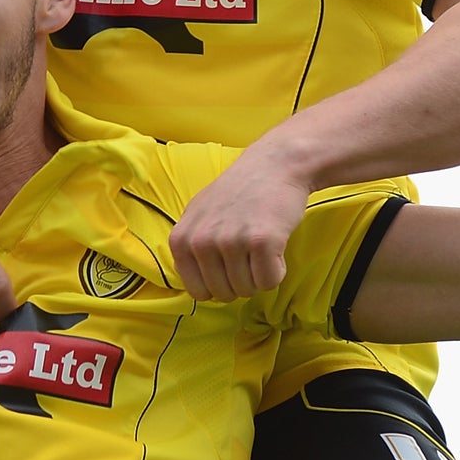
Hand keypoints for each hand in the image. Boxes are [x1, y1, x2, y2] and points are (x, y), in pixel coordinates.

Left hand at [170, 143, 313, 301]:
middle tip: (249, 252)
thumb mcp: (198, 214)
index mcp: (181, 239)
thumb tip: (193, 286)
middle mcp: (201, 241)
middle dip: (241, 281)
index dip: (218, 285)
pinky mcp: (261, 241)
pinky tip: (275, 245)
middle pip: (224, 294)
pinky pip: (270, 281)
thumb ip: (190, 248)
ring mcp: (231, 241)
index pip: (198, 292)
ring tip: (260, 245)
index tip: (229, 266)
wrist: (274, 165)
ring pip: (248, 290)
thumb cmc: (238, 192)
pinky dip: (277, 270)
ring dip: (260, 275)